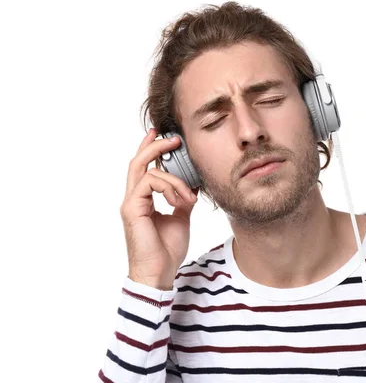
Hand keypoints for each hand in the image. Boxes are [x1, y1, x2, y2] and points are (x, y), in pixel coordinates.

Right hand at [120, 128, 198, 289]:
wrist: (159, 273)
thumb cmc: (167, 250)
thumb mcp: (181, 217)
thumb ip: (182, 199)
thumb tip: (191, 185)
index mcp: (143, 200)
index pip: (144, 168)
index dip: (152, 149)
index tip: (166, 136)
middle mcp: (134, 198)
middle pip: (138, 162)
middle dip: (155, 145)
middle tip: (174, 138)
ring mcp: (131, 203)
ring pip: (148, 171)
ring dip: (174, 179)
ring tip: (189, 196)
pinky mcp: (132, 209)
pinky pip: (150, 183)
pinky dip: (170, 187)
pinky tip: (181, 201)